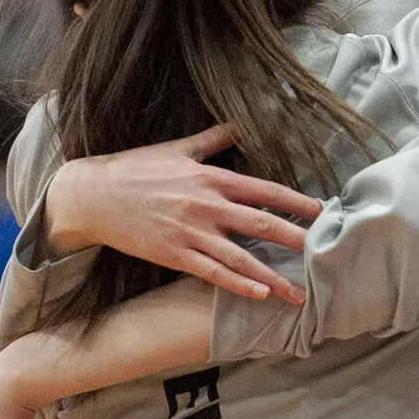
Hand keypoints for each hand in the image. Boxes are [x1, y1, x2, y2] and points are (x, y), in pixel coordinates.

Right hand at [43, 125, 323, 302]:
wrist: (92, 195)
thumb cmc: (135, 169)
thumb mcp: (177, 149)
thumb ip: (213, 139)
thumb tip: (239, 123)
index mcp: (211, 178)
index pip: (263, 190)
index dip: (295, 201)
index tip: (322, 211)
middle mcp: (207, 205)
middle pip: (261, 224)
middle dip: (296, 239)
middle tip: (326, 253)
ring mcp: (191, 232)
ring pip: (241, 257)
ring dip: (273, 276)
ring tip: (299, 294)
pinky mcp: (174, 254)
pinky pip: (212, 273)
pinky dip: (238, 285)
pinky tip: (260, 295)